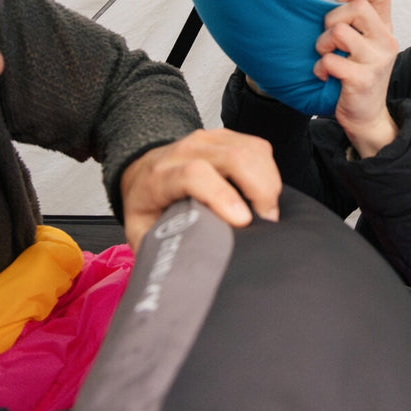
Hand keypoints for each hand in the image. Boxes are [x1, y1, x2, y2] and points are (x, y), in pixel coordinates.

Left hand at [119, 128, 281, 251]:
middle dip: (260, 191)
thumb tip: (179, 273)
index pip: (194, 175)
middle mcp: (186, 151)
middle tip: (267, 223)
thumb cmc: (146, 203)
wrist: (141, 168)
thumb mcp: (141, 231)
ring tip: (268, 211)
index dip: (222, 196)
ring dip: (269, 182)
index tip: (244, 222)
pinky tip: (265, 192)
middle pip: (234, 157)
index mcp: (161, 176)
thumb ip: (158, 247)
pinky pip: (258, 147)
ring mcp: (208, 140)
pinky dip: (269, 171)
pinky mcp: (226, 137)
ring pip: (251, 150)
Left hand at [314, 0, 398, 157]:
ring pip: (340, 31)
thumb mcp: (365, 44)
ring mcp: (376, 61)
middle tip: (328, 37)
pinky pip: (330, 60)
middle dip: (332, 18)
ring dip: (323, 43)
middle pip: (357, 6)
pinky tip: (324, 74)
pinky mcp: (362, 80)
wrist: (367, 117)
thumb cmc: (359, 75)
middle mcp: (386, 41)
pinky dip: (321, 67)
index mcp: (385, 28)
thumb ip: (357, 22)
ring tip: (325, 55)